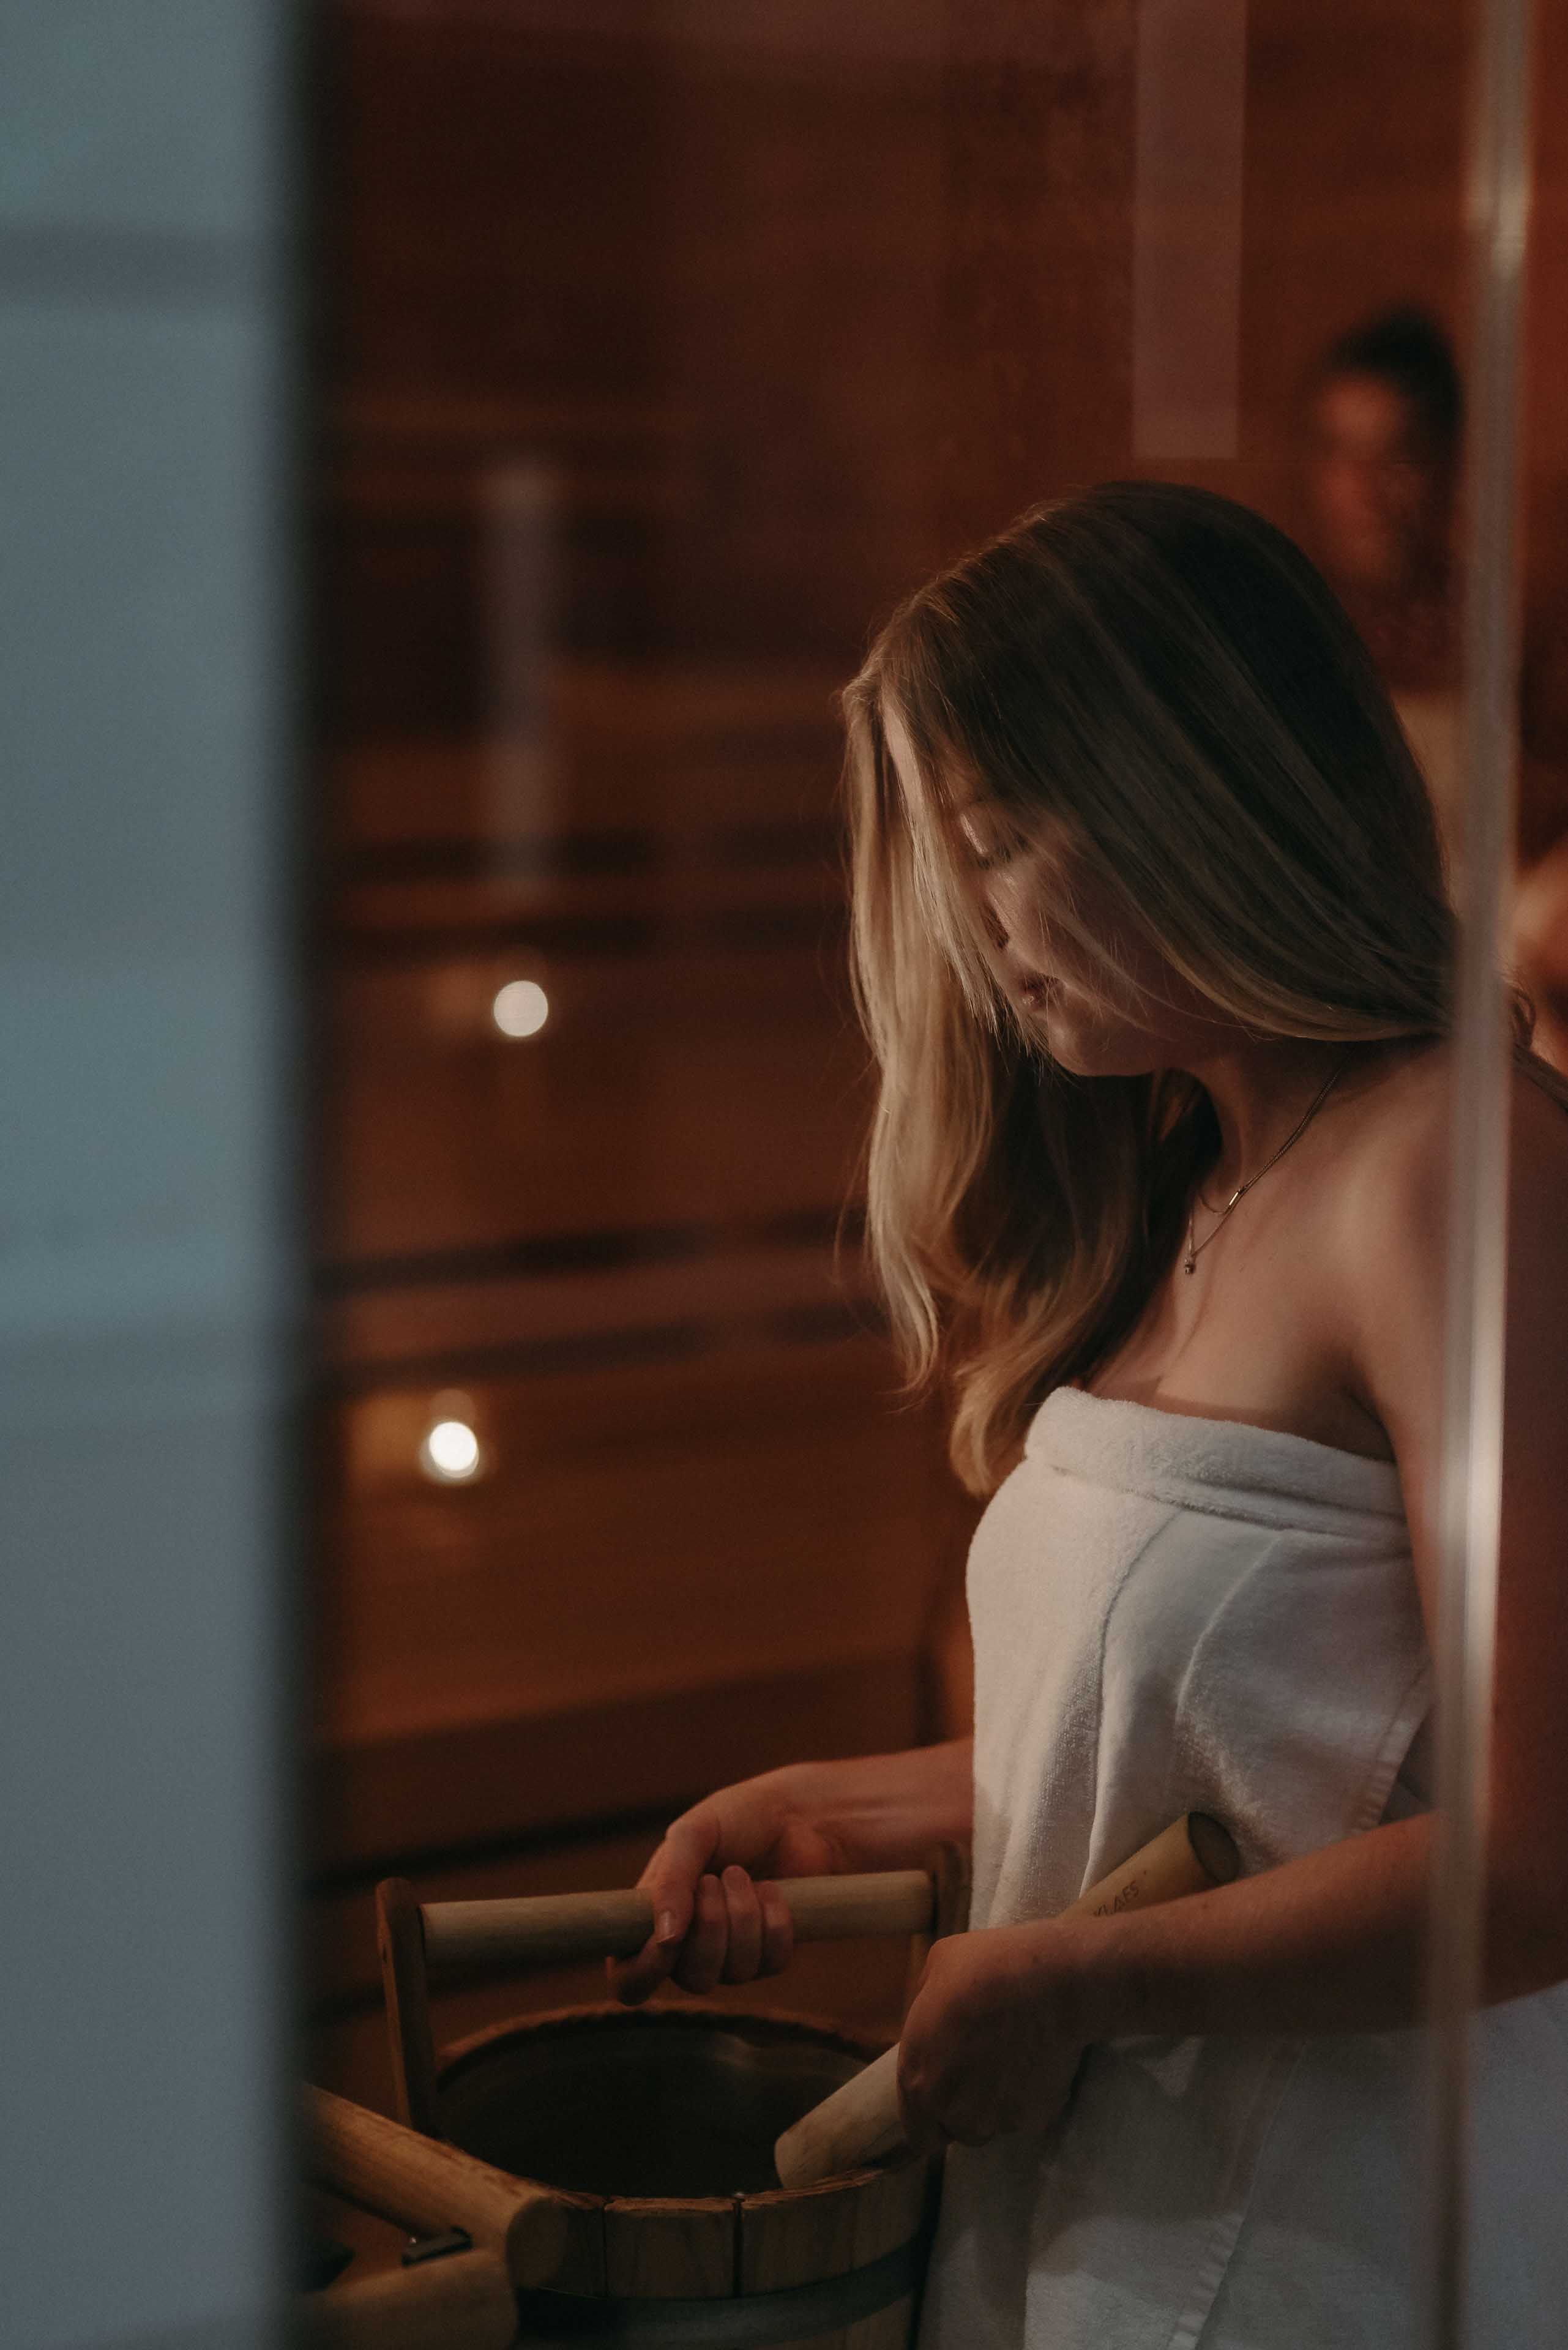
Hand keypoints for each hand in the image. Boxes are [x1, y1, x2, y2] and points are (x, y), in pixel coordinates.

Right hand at [607, 1771, 850, 2004]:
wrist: (791, 1812)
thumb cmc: (734, 1819)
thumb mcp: (693, 1835)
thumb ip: (671, 1882)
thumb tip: (664, 1938)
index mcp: (653, 1919)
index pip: (630, 1979)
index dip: (645, 1971)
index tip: (669, 1938)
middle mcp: (690, 1946)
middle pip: (691, 1979)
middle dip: (710, 1925)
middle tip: (714, 1878)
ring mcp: (732, 1954)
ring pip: (735, 1972)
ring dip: (743, 1915)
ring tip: (742, 1875)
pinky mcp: (771, 1953)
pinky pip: (772, 1963)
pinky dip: (774, 1921)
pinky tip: (771, 1890)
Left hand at [896, 1924, 1085, 2151]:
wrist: (1047, 1982)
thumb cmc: (982, 1968)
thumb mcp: (933, 1972)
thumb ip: (924, 2012)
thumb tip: (931, 2021)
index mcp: (919, 2081)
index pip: (918, 2134)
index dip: (928, 2117)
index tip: (944, 2094)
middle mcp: (953, 2111)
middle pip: (956, 2130)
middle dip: (963, 2109)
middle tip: (980, 2069)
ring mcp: (996, 2119)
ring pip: (990, 2126)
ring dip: (993, 2107)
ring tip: (1008, 2064)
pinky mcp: (1033, 2118)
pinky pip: (1023, 2115)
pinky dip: (1026, 2098)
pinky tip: (1033, 2063)